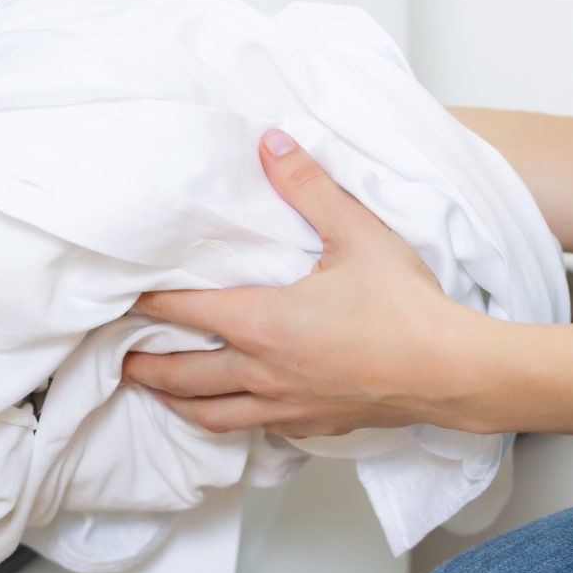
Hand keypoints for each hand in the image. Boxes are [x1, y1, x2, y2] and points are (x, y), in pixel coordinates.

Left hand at [122, 128, 472, 438]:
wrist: (452, 372)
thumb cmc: (405, 307)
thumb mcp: (355, 233)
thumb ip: (308, 187)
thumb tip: (272, 144)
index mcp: (263, 324)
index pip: (186, 311)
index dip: (148, 302)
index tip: (122, 295)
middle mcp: (264, 372)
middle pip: (185, 376)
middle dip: (146, 366)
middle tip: (119, 357)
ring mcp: (287, 406)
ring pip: (213, 415)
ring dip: (179, 402)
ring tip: (158, 392)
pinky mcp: (314, 425)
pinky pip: (258, 429)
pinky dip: (233, 420)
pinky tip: (237, 411)